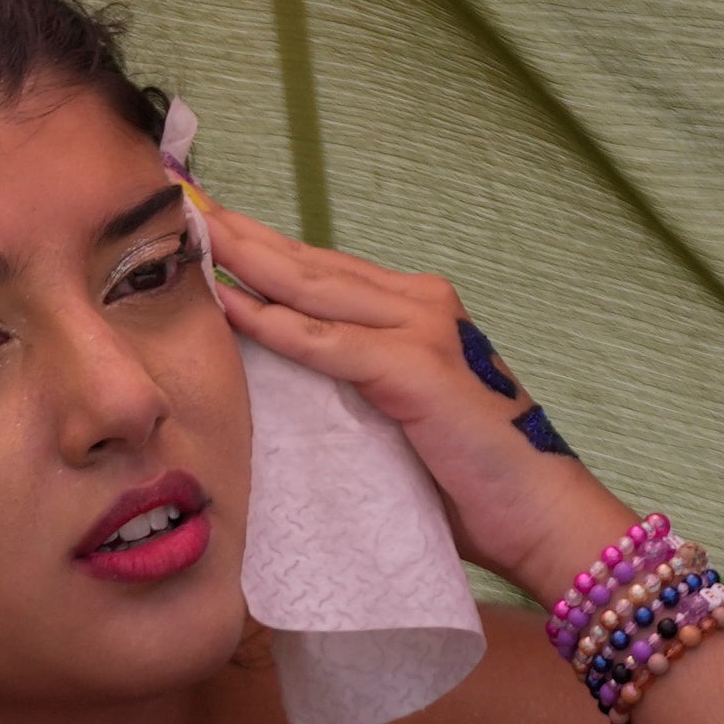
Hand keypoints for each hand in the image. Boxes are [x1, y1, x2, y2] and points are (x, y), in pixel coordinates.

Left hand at [196, 199, 607, 591]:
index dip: (264, 250)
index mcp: (416, 311)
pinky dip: (275, 324)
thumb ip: (351, 388)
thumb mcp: (396, 421)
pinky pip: (326, 343)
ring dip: (249, 261)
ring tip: (195, 237)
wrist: (539, 516)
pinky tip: (230, 303)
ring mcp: (421, 329)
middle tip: (184, 207)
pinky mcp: (415, 368)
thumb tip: (284, 385)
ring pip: (314, 289)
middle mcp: (420, 304)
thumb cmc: (469, 482)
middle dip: (245, 237)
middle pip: (312, 265)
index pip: (323, 272)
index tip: (209, 228)